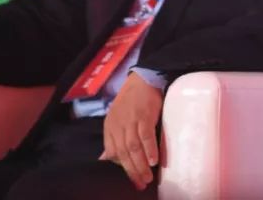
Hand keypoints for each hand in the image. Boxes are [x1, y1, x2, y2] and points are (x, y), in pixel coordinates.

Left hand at [100, 71, 162, 189]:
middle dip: (132, 171)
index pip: (113, 153)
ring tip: (148, 177)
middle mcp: (118, 126)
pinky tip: (154, 161)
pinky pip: (145, 136)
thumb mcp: (117, 118)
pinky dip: (149, 150)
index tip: (132, 179)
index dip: (122, 168)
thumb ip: (114, 137)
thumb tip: (108, 158)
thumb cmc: (133, 99)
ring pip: (133, 148)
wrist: (143, 79)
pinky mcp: (144, 116)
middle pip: (124, 153)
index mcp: (110, 127)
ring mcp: (130, 121)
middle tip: (141, 183)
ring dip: (141, 165)